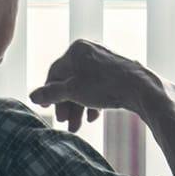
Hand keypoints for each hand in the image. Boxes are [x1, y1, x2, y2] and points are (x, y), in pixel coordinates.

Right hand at [29, 39, 165, 132]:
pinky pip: (100, 87)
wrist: (141, 89)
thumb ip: (51, 94)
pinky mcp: (119, 72)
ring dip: (79, 107)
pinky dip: (94, 102)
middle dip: (67, 104)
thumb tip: (32, 96)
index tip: (46, 108)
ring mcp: (106, 60)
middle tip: (65, 123)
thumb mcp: (73, 91)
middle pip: (71, 81)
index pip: (55, 72)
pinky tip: (94, 117)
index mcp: (77, 49)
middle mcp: (91, 50)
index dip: (48, 92)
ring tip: (78, 126)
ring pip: (86, 86)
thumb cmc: (104, 86)